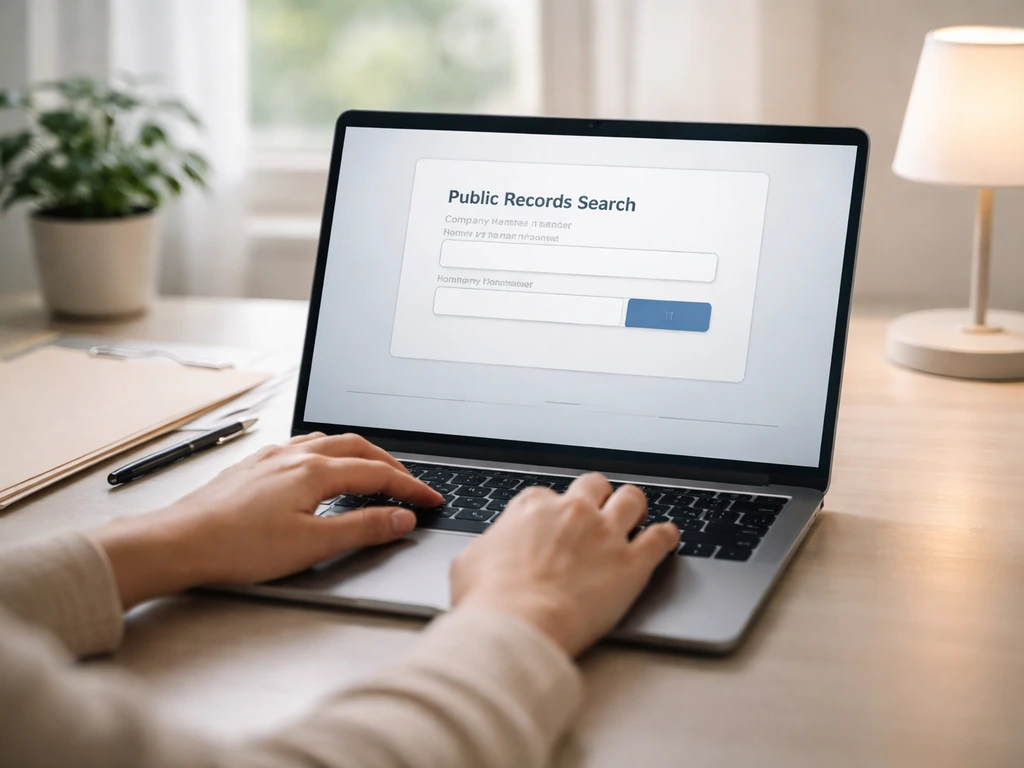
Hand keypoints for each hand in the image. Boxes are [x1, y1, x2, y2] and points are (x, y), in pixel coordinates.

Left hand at [90, 433, 441, 608]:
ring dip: (360, 455)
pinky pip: (304, 448)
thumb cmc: (237, 547)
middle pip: (358, 448)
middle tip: (411, 485)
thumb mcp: (312, 544)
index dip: (410, 487)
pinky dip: (329, 455)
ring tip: (374, 473)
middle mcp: (295, 455)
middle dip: (391, 464)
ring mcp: (272, 457)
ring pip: (329, 443)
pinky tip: (322, 471)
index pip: (378, 474)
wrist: (177, 542)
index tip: (431, 500)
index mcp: (315, 471)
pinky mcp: (254, 467)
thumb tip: (402, 517)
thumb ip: (363, 529)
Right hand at [450, 474, 678, 656]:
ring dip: (634, 507)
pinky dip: (666, 536)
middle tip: (598, 513)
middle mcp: (572, 512)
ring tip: (637, 517)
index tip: (554, 527)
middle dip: (597, 497)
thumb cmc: (489, 600)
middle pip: (594, 485)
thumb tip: (491, 550)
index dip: (552, 513)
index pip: (548, 496)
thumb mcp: (469, 562)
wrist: (517, 627)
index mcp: (532, 507)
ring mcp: (605, 534)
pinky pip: (661, 537)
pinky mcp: (632, 563)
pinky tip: (666, 539)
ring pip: (632, 499)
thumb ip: (489, 546)